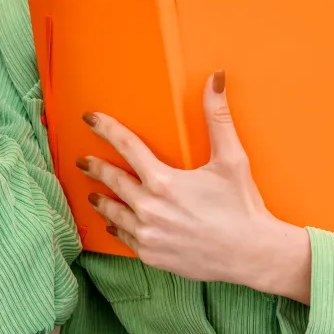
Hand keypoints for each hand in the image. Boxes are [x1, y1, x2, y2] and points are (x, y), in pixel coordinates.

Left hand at [79, 72, 311, 302]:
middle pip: (113, 181)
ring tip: (92, 194)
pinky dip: (117, 228)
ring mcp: (147, 234)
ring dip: (102, 201)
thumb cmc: (242, 205)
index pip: (126, 145)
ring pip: (114, 213)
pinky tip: (113, 225)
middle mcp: (148, 208)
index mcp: (163, 181)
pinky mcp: (152, 255)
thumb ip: (218, 117)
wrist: (251, 255)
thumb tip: (217, 77)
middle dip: (95, 168)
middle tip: (82, 161)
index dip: (106, 128)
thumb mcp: (231, 158)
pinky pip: (126, 238)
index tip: (89, 118)